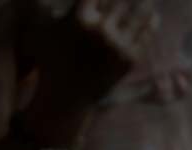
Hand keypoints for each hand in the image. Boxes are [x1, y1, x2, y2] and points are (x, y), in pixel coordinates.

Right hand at [21, 0, 158, 111]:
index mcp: (80, 18)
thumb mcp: (40, 27)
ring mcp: (117, 46)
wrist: (66, 98)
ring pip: (137, 15)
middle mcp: (101, 30)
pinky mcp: (129, 60)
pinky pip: (144, 37)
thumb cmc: (50, 60)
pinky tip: (152, 17)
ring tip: (148, 0)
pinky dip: (150, 24)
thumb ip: (39, 3)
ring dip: (144, 4)